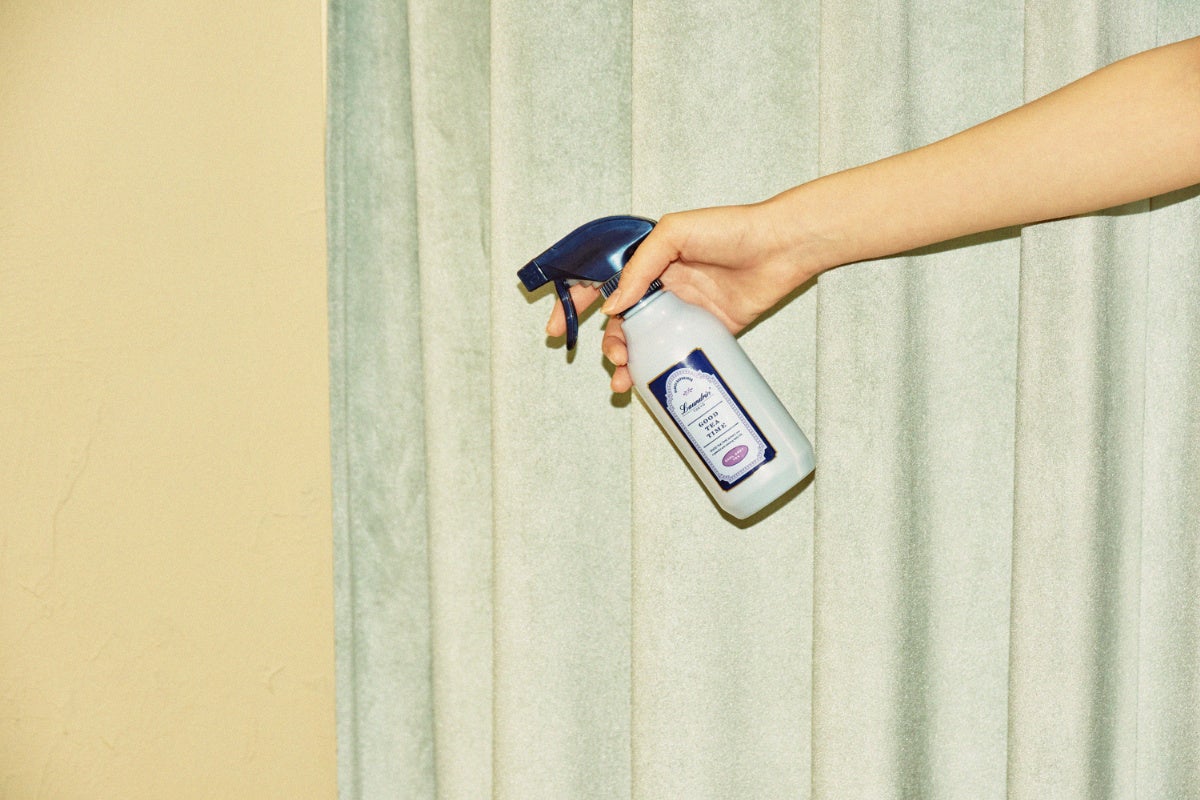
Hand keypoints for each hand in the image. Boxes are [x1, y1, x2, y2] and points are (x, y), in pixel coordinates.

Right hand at [544, 202, 823, 391]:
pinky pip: (673, 352)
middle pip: (618, 318)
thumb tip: (614, 305)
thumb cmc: (730, 230)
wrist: (780, 248)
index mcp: (646, 257)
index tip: (556, 327)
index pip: (599, 280)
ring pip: (641, 340)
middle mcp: (660, 284)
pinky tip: (647, 380)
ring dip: (626, 358)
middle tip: (613, 356)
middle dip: (605, 340)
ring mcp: (682, 309)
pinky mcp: (706, 329)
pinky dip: (656, 368)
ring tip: (625, 374)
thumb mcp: (674, 234)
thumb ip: (640, 267)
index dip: (573, 303)